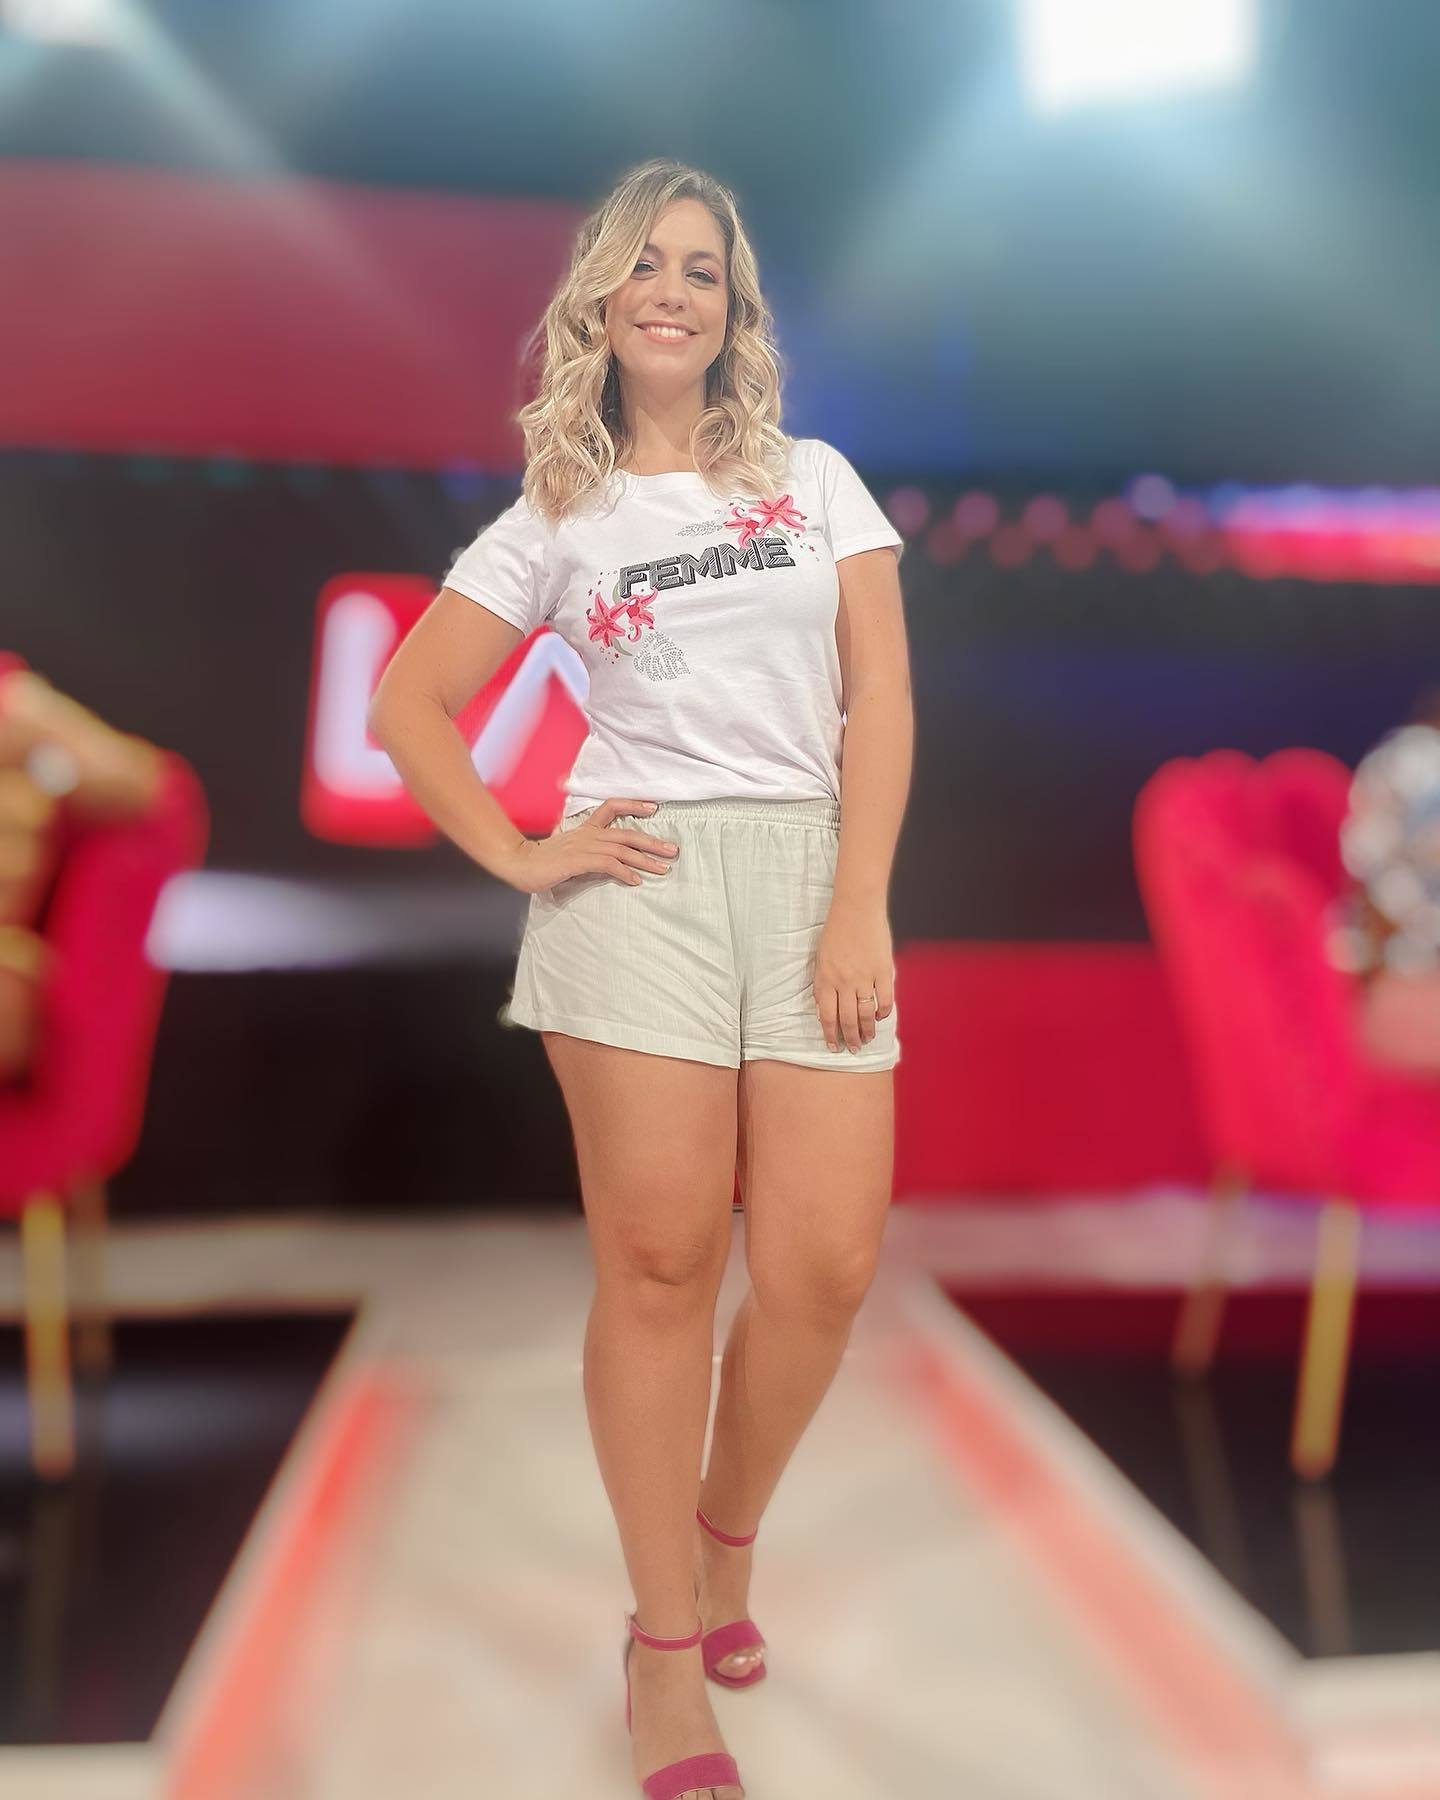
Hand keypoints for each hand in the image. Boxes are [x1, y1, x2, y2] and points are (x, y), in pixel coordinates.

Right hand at [504, 797, 678, 895]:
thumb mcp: (568, 852)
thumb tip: (604, 860)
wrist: (518, 863)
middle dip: (652, 842)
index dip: (633, 805)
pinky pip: (608, 864)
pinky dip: (624, 872)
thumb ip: (585, 852)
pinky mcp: (579, 860)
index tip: (653, 807)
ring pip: (622, 849)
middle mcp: (588, 834)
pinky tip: (635, 881)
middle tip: (672, 850)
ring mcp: (584, 846)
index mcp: (585, 829)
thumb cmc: (540, 862)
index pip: (611, 807)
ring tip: (662, 869)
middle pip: (627, 833)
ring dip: (645, 860)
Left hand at [813, 901, 894, 1052]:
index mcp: (826, 979)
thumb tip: (824, 1011)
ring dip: (867, 1030)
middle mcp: (844, 982)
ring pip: (865, 1014)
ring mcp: (864, 977)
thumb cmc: (836, 931)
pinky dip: (883, 1012)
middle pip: (847, 1020)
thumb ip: (823, 985)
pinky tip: (880, 1017)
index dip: (831, 1035)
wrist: (856, 908)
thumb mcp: (821, 959)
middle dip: (850, 1039)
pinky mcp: (883, 971)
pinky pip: (884, 1000)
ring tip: (868, 1038)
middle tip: (854, 1049)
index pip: (827, 1017)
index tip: (834, 1046)